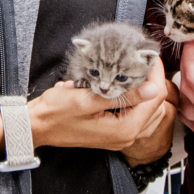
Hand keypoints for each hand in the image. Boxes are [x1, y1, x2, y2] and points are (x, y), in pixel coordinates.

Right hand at [29, 60, 175, 155]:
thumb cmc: (56, 112)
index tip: (151, 56)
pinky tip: (129, 89)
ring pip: (149, 114)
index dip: (156, 74)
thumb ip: (122, 96)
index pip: (155, 98)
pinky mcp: (113, 134)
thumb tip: (152, 89)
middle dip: (154, 83)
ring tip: (138, 73)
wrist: (37, 127)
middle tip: (144, 62)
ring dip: (148, 94)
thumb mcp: (87, 99)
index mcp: (123, 129)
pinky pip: (137, 119)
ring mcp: (120, 137)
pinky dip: (139, 103)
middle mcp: (125, 137)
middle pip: (156, 107)